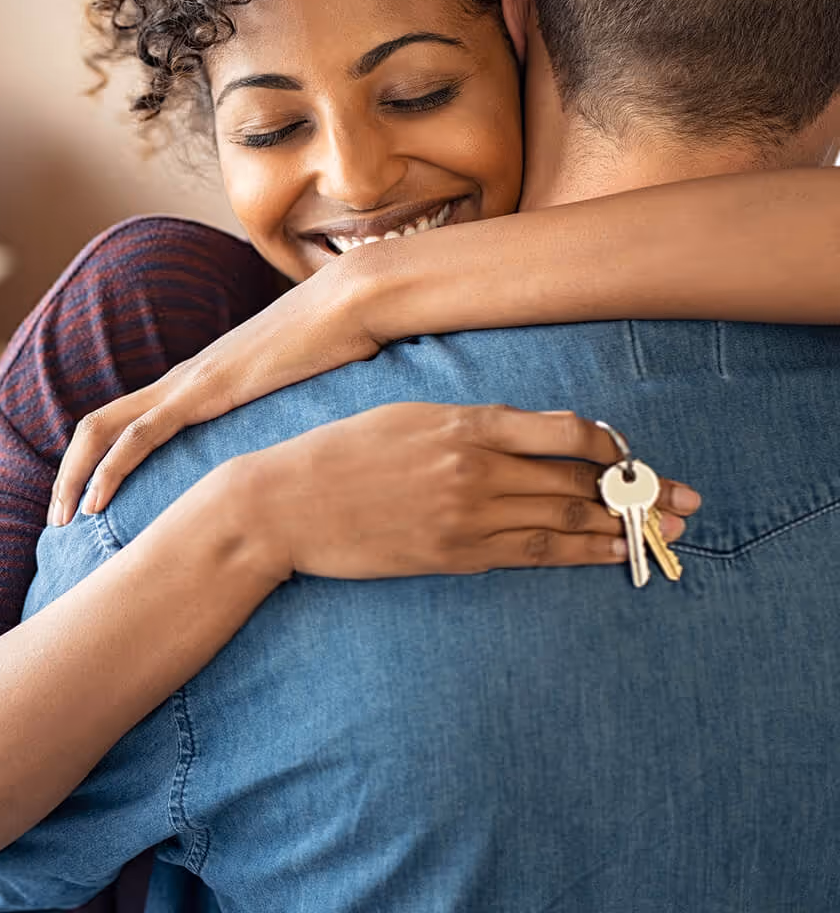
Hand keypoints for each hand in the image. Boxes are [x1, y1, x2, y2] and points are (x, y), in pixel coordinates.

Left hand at [48, 254, 378, 524]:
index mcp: (199, 381)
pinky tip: (96, 503)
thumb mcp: (299, 393)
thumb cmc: (337, 346)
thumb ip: (280, 417)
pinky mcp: (205, 391)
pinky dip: (110, 468)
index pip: (128, 421)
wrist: (352, 303)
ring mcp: (189, 382)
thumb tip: (291, 453)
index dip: (97, 461)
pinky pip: (140, 434)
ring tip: (61, 521)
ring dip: (74, 476)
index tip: (89, 505)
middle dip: (68, 473)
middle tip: (57, 521)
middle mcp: (182, 379)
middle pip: (98, 424)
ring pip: (104, 428)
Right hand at [229, 404, 699, 582]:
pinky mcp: (453, 555)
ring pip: (563, 520)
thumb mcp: (405, 415)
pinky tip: (609, 555)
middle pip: (577, 479)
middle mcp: (475, 466)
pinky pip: (531, 554)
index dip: (609, 444)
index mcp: (463, 422)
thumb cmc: (340, 451)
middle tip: (685, 500)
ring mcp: (466, 515)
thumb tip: (521, 434)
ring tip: (664, 532)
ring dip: (620, 526)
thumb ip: (466, 423)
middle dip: (638, 491)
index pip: (563, 430)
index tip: (629, 453)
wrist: (287, 503)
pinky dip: (577, 554)